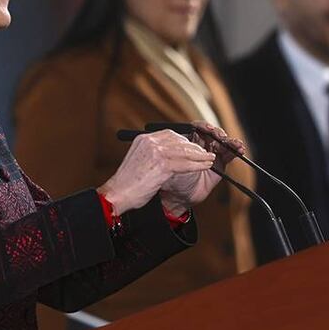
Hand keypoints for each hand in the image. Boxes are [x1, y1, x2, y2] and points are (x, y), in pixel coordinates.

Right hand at [97, 130, 215, 214]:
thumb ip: (152, 154)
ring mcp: (155, 152)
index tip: (194, 148)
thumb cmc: (128, 184)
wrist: (117, 195)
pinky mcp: (161, 165)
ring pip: (184, 151)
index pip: (170, 134)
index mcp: (143, 139)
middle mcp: (149, 142)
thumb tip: (169, 155)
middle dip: (194, 148)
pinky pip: (185, 163)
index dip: (185, 141)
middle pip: (179, 141)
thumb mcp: (140, 162)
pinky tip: (205, 166)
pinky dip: (197, 165)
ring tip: (210, 159)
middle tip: (205, 154)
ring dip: (200, 156)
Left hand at [160, 123, 247, 214]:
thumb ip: (180, 151)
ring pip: (223, 144)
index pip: (198, 128)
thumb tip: (183, 140)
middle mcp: (201, 146)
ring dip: (231, 142)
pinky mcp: (220, 164)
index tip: (207, 128)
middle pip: (213, 134)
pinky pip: (229, 155)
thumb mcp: (174, 163)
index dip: (204, 126)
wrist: (180, 197)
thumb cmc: (172, 180)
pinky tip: (240, 150)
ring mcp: (211, 155)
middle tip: (221, 137)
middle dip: (218, 134)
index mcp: (189, 142)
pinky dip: (235, 151)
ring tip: (236, 144)